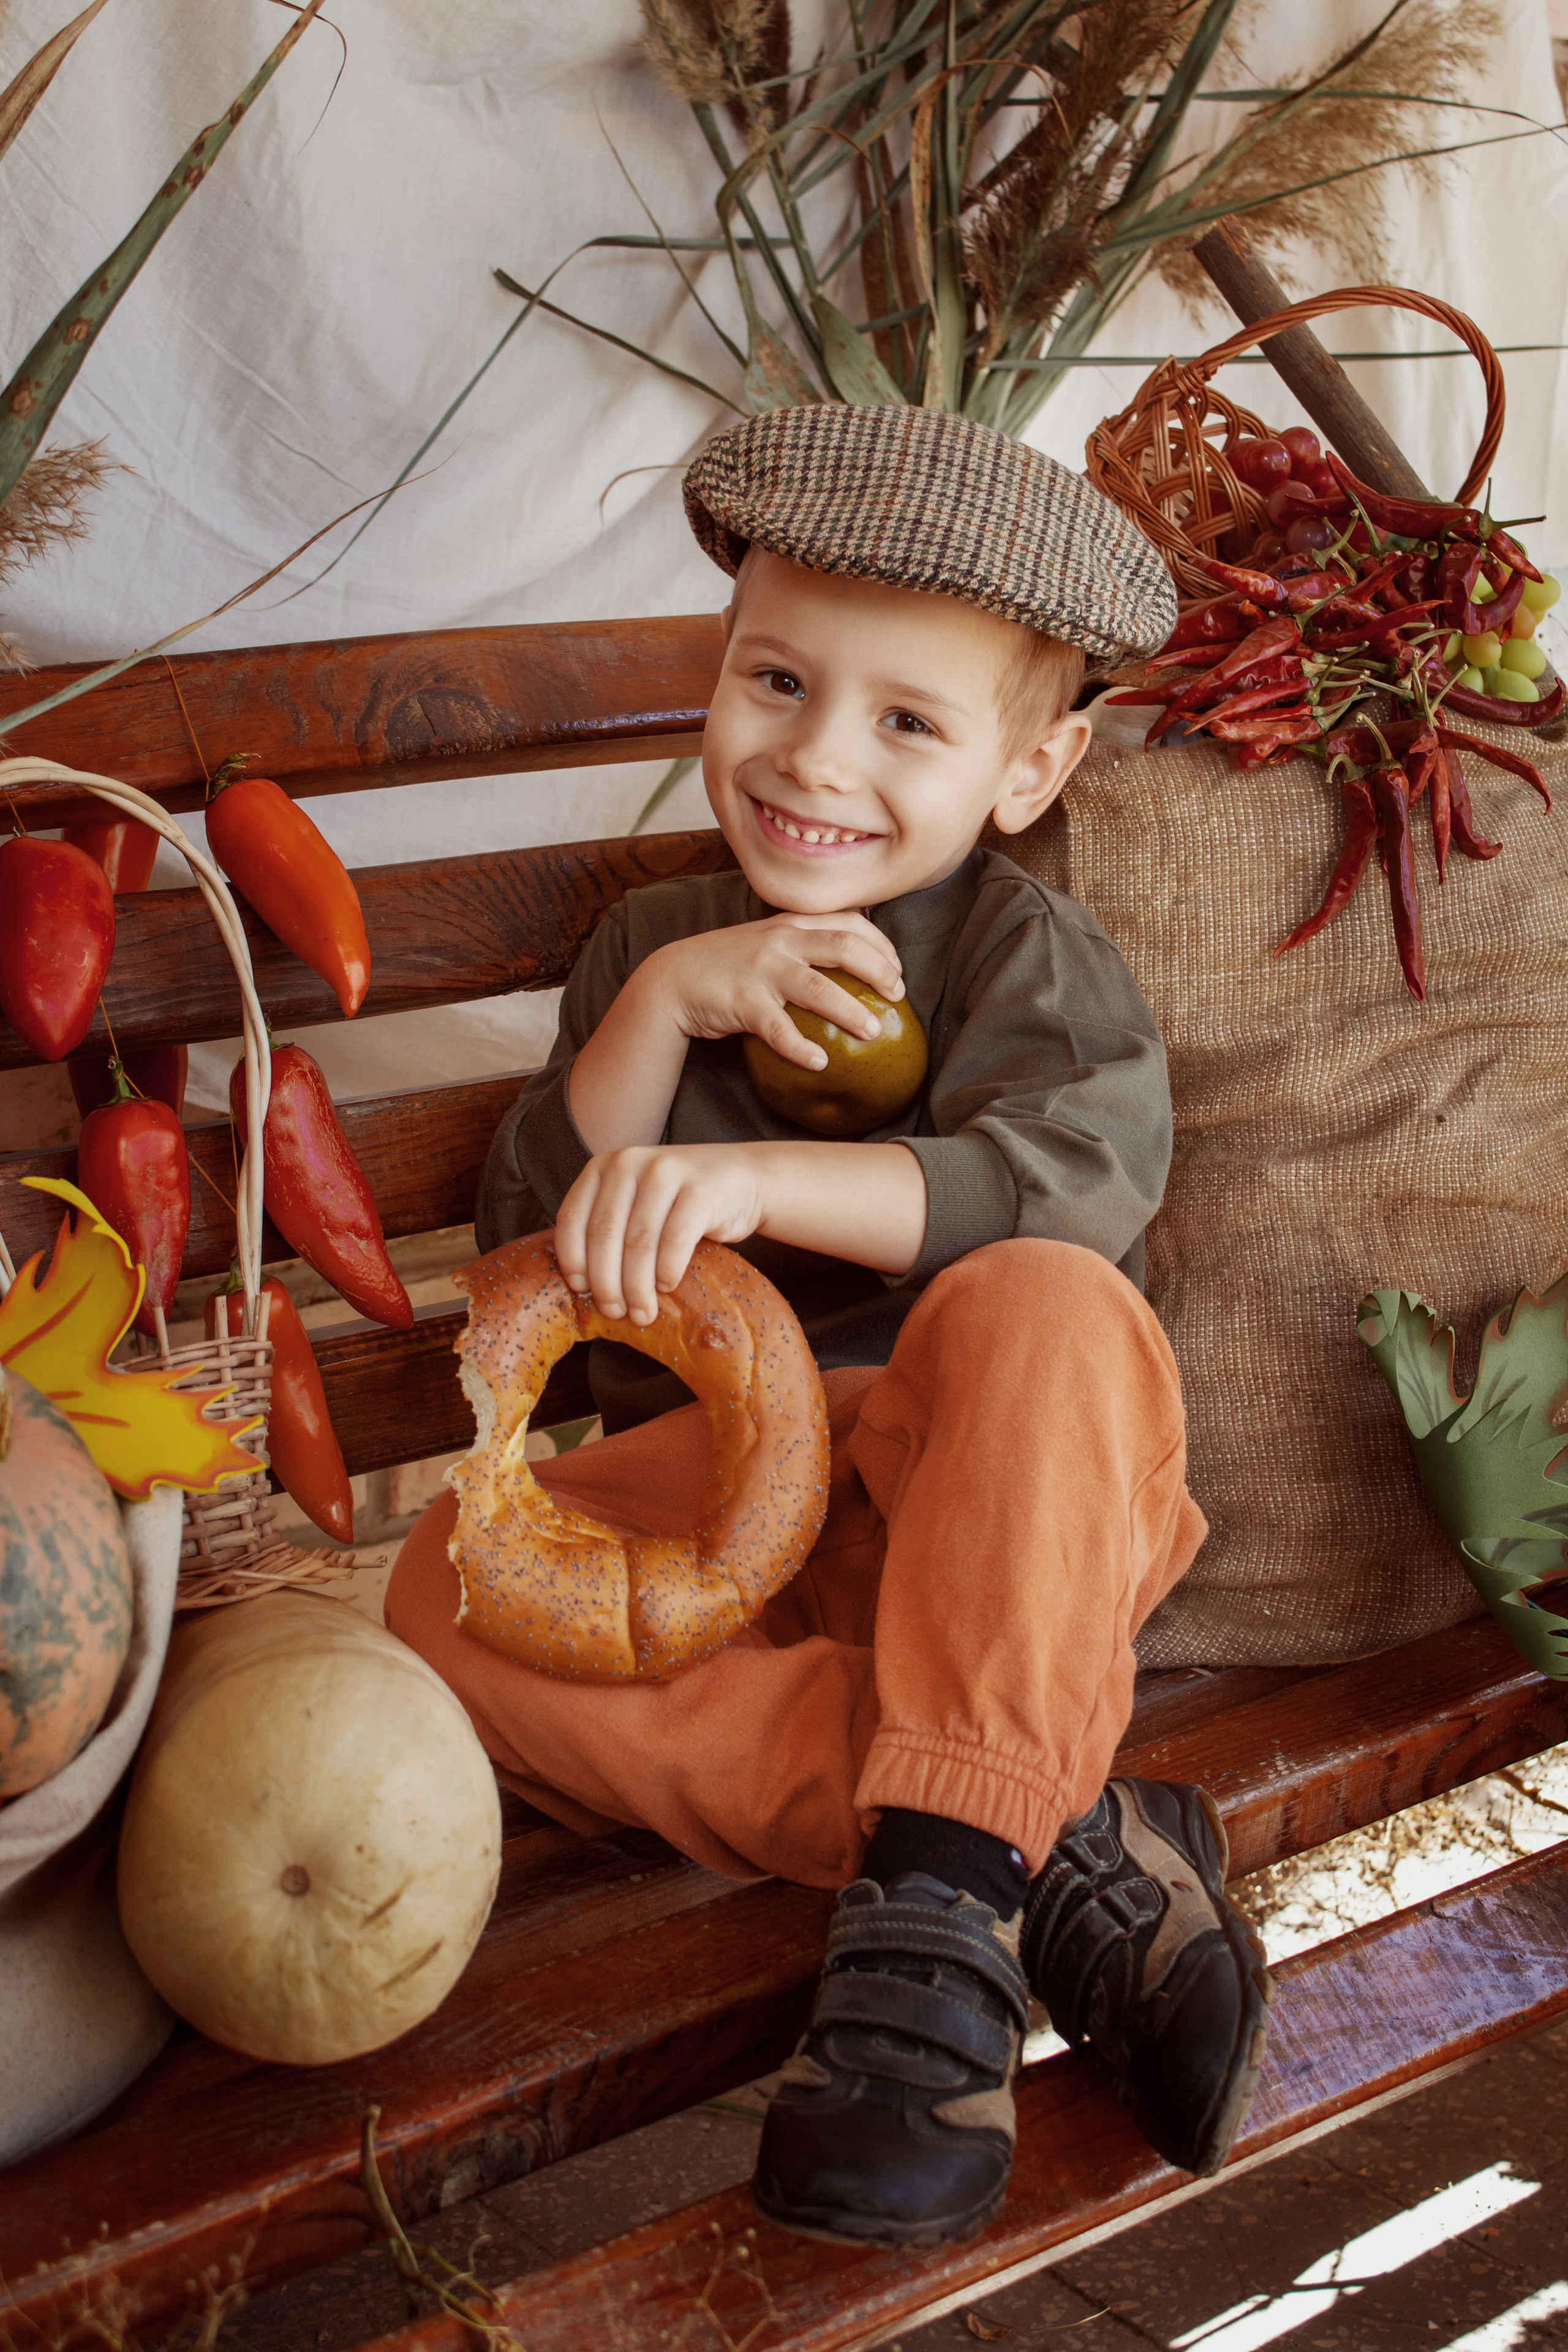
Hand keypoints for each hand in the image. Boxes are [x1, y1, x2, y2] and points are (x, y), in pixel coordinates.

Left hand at [554, 1144, 765, 1323]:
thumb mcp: (634, 1201)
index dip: (573, 1261)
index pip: (572, 1219)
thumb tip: (582, 1285)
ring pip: (638, 1242)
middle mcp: (628, 1162)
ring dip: (637, 1287)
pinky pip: (675, 1241)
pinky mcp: (700, 1190)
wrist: (742, 1178)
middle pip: (604, 1235)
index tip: (581, 1291)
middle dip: (606, 1283)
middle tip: (615, 1312)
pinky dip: (667, 1271)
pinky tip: (667, 1286)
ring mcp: (665, 1172)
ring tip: (642, 1312)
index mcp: (602, 1166)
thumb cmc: (679, 1201)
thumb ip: (607, 1225)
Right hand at [650, 911, 903, 1073]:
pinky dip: (802, 1048)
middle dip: (879, 970)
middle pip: (844, 947)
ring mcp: (762, 969)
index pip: (849, 923)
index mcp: (791, 925)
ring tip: (873, 1032)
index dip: (881, 945)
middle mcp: (780, 941)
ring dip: (851, 1011)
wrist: (673, 978)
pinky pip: (779, 1029)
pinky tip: (820, 1062)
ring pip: (818, 988)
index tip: (897, 970)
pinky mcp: (743, 1002)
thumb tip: (852, 964)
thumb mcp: (767, 941)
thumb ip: (803, 944)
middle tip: (897, 996)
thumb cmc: (729, 965)